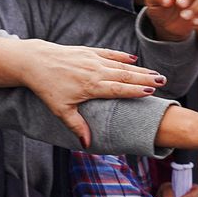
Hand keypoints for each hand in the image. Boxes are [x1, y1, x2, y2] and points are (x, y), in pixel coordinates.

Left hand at [17, 40, 167, 147]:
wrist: (35, 62)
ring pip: (120, 65)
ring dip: (139, 69)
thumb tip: (88, 144)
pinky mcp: (88, 51)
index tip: (151, 92)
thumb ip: (77, 126)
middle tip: (163, 81)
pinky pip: (109, 54)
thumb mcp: (60, 110)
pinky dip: (122, 56)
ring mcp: (92, 59)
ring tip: (155, 73)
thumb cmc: (47, 88)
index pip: (118, 89)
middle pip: (125, 76)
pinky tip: (133, 59)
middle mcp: (95, 71)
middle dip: (145, 78)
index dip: (134, 91)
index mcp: (90, 86)